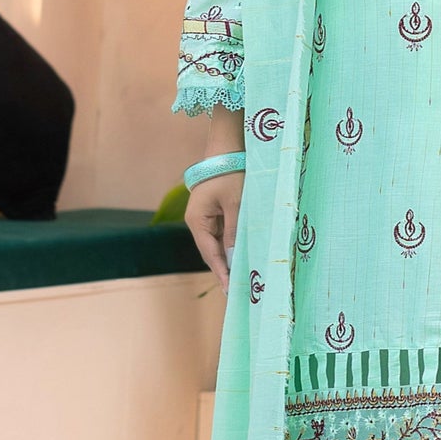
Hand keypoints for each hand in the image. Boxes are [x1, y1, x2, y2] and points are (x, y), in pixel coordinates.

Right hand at [185, 169, 241, 289]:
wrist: (227, 149)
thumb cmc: (230, 174)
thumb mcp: (237, 204)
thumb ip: (236, 231)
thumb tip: (235, 258)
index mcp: (197, 221)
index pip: (210, 253)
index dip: (221, 272)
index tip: (230, 291)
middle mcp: (198, 222)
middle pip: (211, 252)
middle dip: (225, 269)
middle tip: (238, 291)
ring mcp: (206, 217)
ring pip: (218, 244)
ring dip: (230, 258)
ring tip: (243, 278)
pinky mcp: (215, 212)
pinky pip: (223, 233)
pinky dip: (232, 244)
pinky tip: (243, 255)